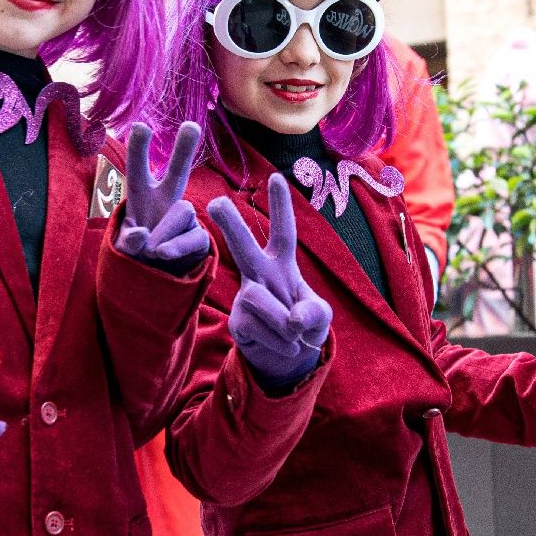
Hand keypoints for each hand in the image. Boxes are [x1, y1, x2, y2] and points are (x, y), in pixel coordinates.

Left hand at [114, 122, 210, 270]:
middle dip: (184, 149)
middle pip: (178, 171)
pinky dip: (177, 246)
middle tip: (191, 126)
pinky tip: (163, 254)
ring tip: (151, 251)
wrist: (155, 279)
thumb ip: (127, 243)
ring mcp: (184, 218)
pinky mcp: (197, 237)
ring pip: (183, 210)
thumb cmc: (135, 255)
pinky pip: (193, 236)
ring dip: (165, 230)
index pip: (138, 169)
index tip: (140, 126)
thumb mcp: (123, 250)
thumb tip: (142, 234)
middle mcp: (165, 200)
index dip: (138, 149)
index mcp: (141, 196)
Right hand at [208, 173, 332, 393]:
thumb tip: (291, 320)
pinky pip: (259, 327)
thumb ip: (312, 312)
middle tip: (216, 202)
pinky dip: (279, 341)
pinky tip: (282, 344)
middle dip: (230, 224)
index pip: (283, 232)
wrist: (288, 358)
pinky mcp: (237, 321)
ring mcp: (245, 296)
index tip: (275, 177)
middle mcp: (259, 274)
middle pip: (243, 246)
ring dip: (282, 323)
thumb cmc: (304, 325)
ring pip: (258, 298)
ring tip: (294, 335)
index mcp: (282, 263)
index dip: (280, 206)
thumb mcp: (320, 316)